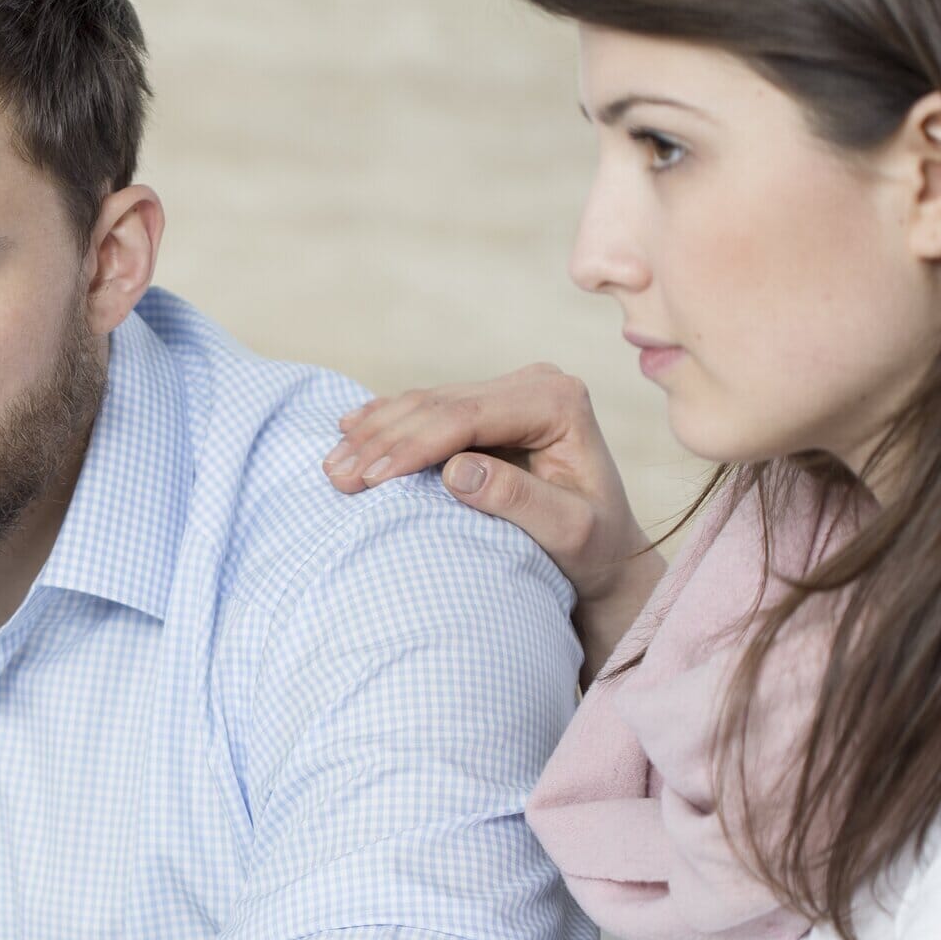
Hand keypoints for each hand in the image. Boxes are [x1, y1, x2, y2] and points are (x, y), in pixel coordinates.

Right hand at [323, 365, 659, 609]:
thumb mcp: (569, 532)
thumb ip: (518, 499)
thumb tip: (456, 470)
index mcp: (558, 402)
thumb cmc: (593, 549)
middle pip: (439, 405)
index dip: (413, 445)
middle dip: (382, 440)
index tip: (371, 479)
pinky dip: (385, 423)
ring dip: (374, 432)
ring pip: (425, 403)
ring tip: (333, 465)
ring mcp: (508, 392)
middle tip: (337, 477)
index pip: (468, 415)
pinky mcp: (487, 408)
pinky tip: (347, 430)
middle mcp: (534, 385)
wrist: (607, 554)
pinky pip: (426, 409)